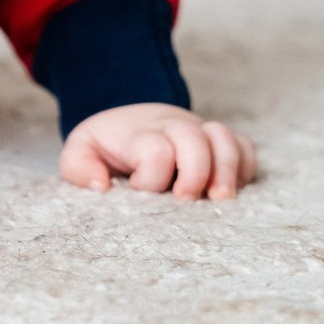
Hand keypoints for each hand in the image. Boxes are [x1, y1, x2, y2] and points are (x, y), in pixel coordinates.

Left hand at [60, 103, 256, 199]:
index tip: (139, 190)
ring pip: (225, 138)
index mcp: (138, 133)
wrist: (127, 122)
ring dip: (227, 170)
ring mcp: (199, 131)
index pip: (155, 150)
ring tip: (220, 200)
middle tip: (185, 200)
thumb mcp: (80, 151)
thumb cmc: (106, 145)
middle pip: (194, 138)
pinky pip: (244, 147)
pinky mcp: (218, 142)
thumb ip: (78, 167)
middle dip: (195, 172)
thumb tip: (102, 186)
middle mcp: (172, 127)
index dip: (151, 177)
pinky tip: (233, 190)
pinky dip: (245, 167)